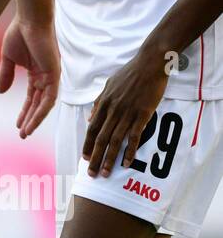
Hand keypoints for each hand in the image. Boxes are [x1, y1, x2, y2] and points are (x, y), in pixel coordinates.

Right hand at [0, 16, 59, 137]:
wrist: (28, 18)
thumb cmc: (19, 32)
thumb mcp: (8, 59)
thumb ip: (6, 76)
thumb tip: (2, 92)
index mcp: (37, 72)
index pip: (32, 97)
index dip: (25, 112)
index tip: (17, 125)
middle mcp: (46, 75)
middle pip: (39, 103)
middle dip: (30, 119)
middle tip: (22, 134)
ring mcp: (52, 75)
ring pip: (45, 104)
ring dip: (35, 120)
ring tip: (25, 133)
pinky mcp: (54, 73)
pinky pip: (49, 98)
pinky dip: (41, 111)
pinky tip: (32, 122)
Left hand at [82, 48, 170, 177]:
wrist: (150, 63)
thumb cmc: (130, 73)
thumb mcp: (108, 86)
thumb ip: (99, 103)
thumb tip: (90, 118)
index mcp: (104, 105)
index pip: (92, 130)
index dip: (88, 146)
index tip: (85, 159)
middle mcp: (113, 111)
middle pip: (101, 140)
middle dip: (95, 159)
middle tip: (92, 174)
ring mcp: (128, 113)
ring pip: (115, 141)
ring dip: (109, 159)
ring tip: (106, 173)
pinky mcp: (143, 114)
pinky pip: (134, 136)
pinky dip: (130, 151)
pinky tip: (127, 162)